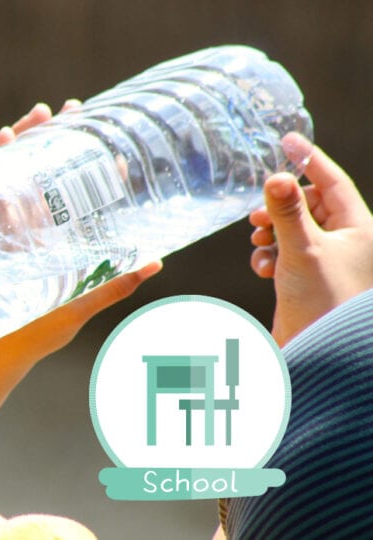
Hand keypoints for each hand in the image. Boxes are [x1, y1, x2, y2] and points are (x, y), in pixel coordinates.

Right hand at [0, 99, 161, 357]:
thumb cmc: (35, 336)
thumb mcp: (78, 308)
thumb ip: (112, 286)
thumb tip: (156, 261)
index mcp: (60, 244)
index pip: (81, 199)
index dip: (97, 171)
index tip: (113, 145)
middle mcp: (32, 232)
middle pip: (45, 176)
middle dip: (56, 141)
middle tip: (69, 110)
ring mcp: (4, 231)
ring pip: (14, 176)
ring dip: (24, 144)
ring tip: (36, 117)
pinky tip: (0, 143)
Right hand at [249, 133, 372, 344]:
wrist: (320, 353)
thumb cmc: (323, 302)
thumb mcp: (302, 250)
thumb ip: (286, 211)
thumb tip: (275, 176)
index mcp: (359, 229)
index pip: (333, 182)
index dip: (308, 159)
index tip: (286, 140)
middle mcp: (348, 243)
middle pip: (311, 205)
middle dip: (281, 207)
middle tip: (259, 214)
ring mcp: (329, 262)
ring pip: (296, 229)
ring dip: (273, 233)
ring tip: (260, 243)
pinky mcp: (310, 279)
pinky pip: (288, 253)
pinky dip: (272, 255)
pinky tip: (263, 268)